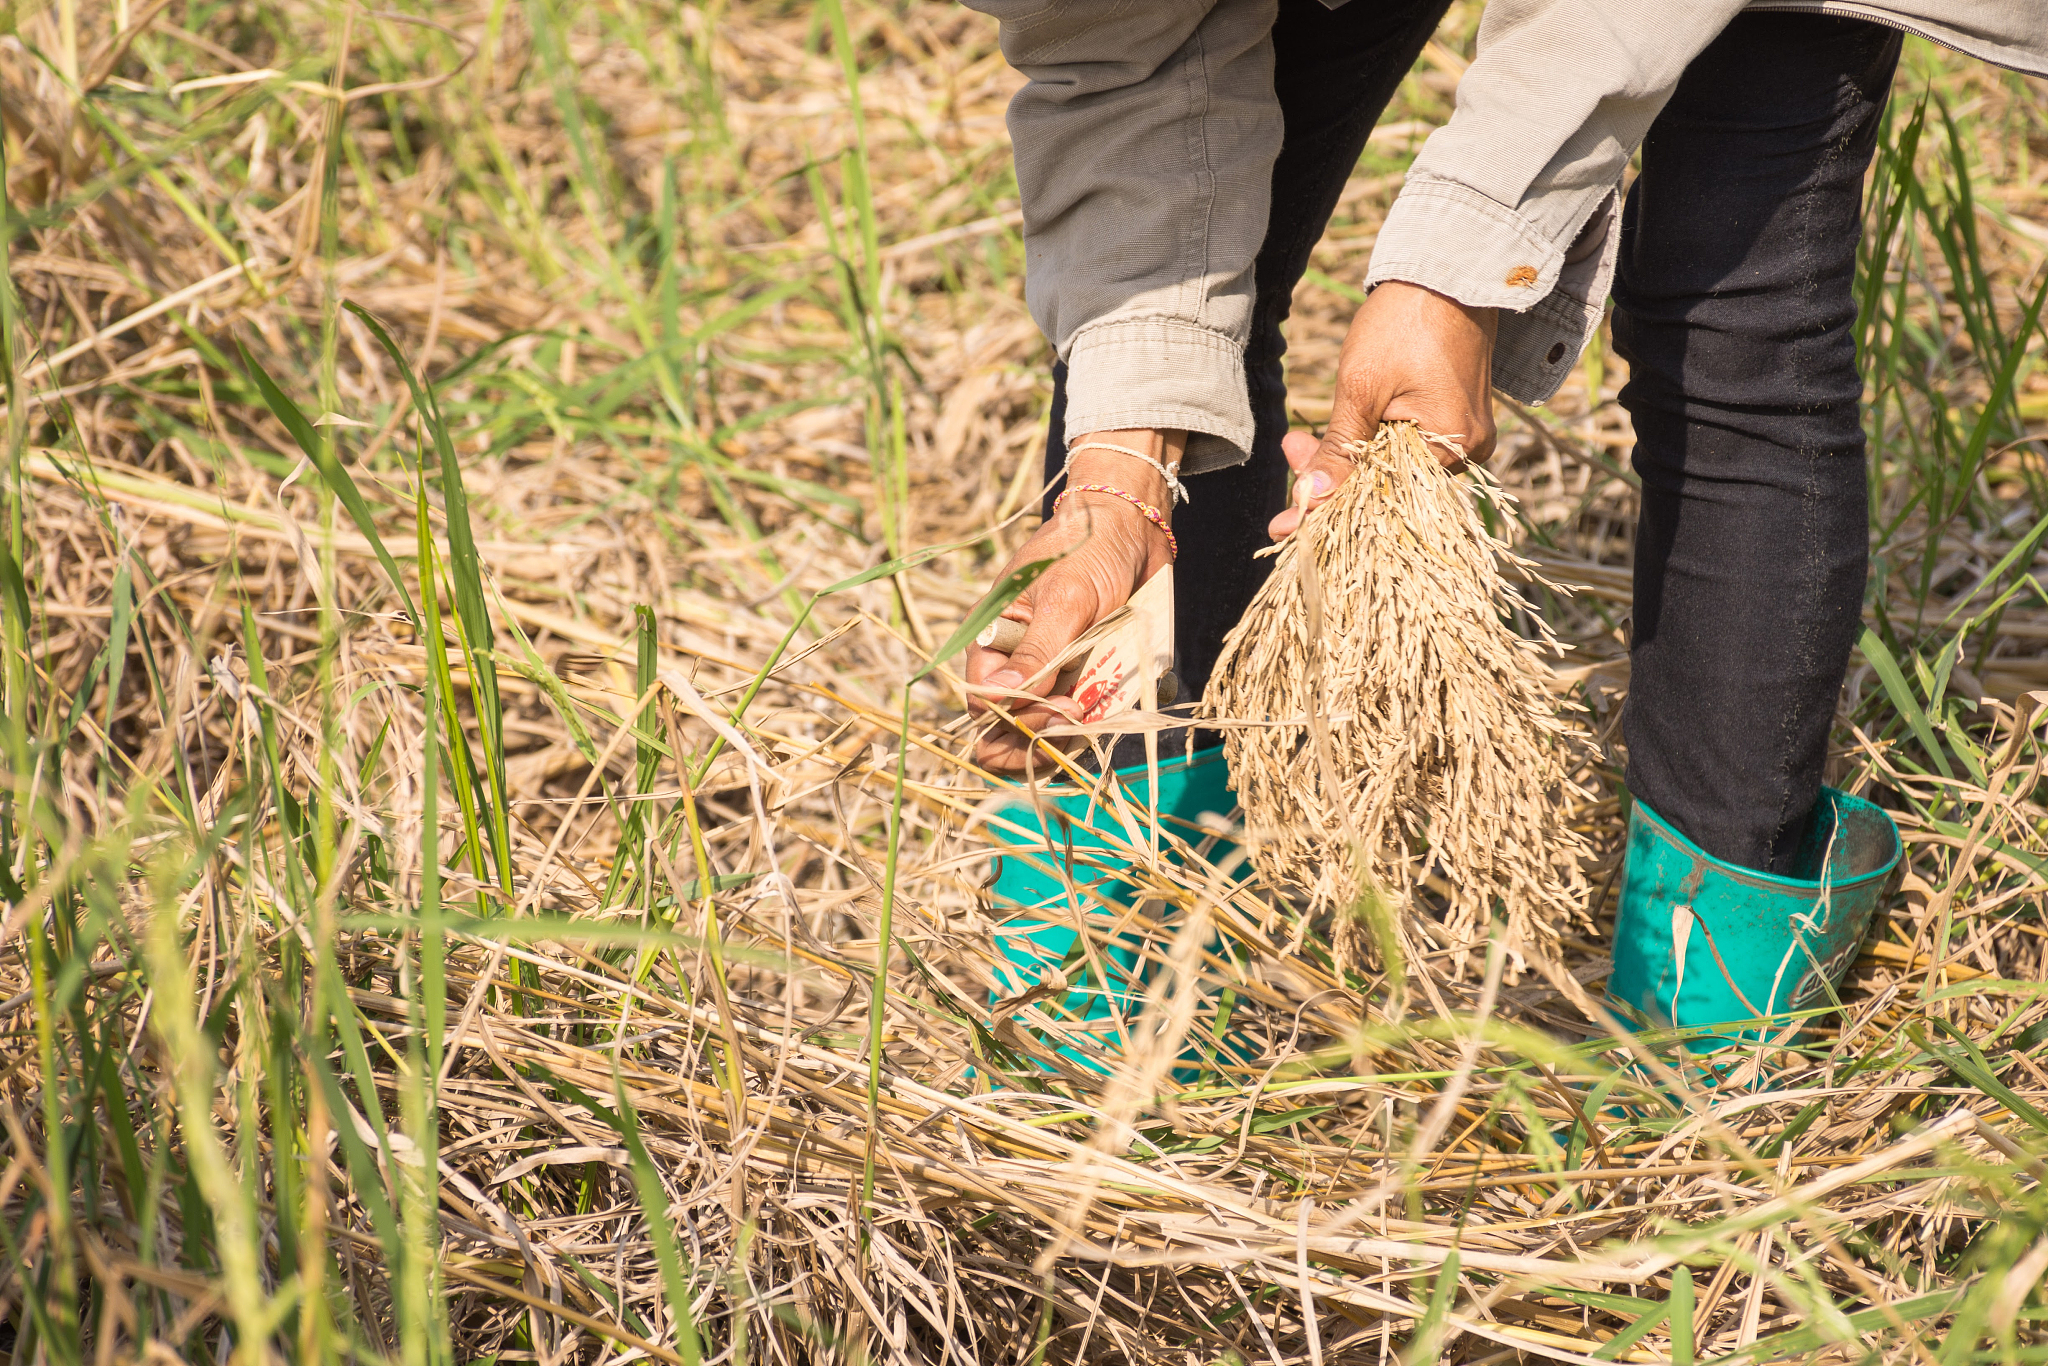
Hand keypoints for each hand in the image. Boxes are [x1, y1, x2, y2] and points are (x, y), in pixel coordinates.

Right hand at [965, 429, 1182, 771]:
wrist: (1132, 527)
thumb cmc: (1088, 549)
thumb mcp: (1064, 597)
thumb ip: (1037, 650)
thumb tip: (999, 698)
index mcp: (992, 638)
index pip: (984, 702)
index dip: (1014, 716)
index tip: (1059, 706)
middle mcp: (1015, 662)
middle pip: (1004, 727)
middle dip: (1034, 734)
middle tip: (1076, 714)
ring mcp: (1048, 673)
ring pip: (1039, 732)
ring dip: (1063, 735)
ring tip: (1092, 713)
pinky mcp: (1078, 678)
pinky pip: (1073, 720)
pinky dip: (1087, 727)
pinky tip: (1104, 713)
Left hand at [1268, 281, 1498, 539]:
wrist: (1445, 271)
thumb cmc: (1404, 322)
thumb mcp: (1361, 388)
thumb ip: (1338, 449)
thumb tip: (1310, 501)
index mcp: (1452, 448)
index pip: (1379, 499)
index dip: (1328, 508)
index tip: (1280, 525)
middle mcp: (1468, 451)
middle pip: (1386, 485)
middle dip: (1331, 472)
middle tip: (1288, 447)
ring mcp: (1466, 436)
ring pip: (1392, 466)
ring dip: (1347, 453)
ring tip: (1298, 438)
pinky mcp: (1457, 419)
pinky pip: (1407, 446)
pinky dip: (1370, 440)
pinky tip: (1338, 428)